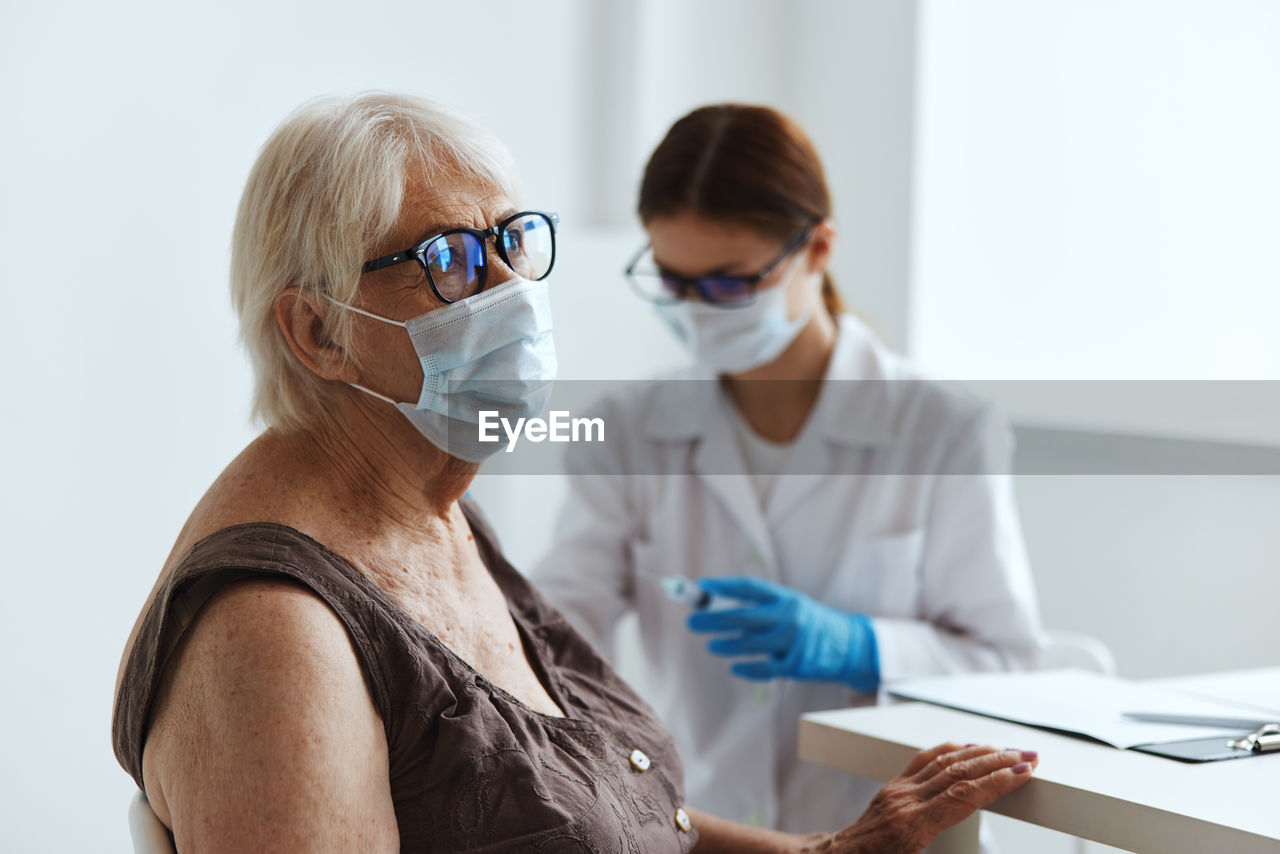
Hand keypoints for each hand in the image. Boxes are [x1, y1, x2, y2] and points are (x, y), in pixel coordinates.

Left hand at [686, 576, 878, 692]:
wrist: (847, 645)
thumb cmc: (807, 621)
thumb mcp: (789, 604)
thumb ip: (759, 606)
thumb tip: (715, 605)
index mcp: (785, 598)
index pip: (749, 588)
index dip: (723, 587)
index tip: (702, 586)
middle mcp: (789, 617)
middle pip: (743, 618)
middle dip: (714, 619)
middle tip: (693, 621)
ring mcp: (792, 642)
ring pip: (750, 645)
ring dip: (726, 645)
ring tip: (710, 645)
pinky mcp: (796, 665)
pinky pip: (764, 668)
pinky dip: (747, 668)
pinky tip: (734, 667)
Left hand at [809, 743, 1038, 853]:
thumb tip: (978, 837)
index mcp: (912, 827)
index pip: (963, 795)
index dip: (997, 781)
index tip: (1025, 771)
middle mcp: (905, 802)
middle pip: (958, 772)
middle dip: (997, 761)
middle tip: (1031, 755)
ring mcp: (897, 792)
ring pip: (942, 761)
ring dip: (979, 752)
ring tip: (1009, 749)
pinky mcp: (891, 787)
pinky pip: (924, 761)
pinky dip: (951, 750)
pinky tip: (969, 747)